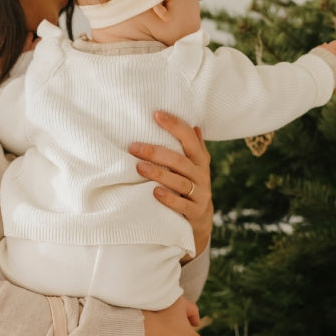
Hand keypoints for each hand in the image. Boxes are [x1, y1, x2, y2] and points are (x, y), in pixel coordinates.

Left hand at [130, 111, 212, 257]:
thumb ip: (193, 148)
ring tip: (139, 168)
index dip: (175, 125)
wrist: (201, 221)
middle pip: (180, 160)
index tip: (156, 114)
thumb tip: (194, 125)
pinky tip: (154, 192)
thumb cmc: (191, 187)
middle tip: (133, 147)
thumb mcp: (194, 167)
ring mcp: (200, 194)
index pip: (189, 138)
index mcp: (200, 160)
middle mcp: (202, 175)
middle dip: (156, 152)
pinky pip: (182, 204)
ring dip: (159, 173)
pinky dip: (168, 198)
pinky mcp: (195, 212)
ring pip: (179, 181)